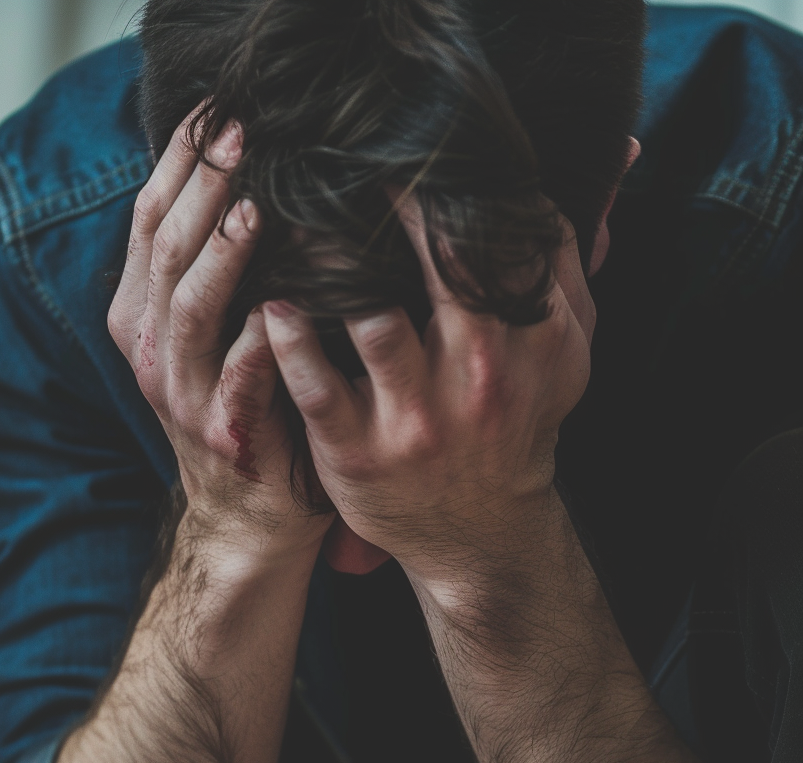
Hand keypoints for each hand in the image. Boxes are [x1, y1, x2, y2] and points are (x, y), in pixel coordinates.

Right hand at [108, 112, 332, 553]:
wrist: (246, 516)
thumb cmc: (242, 411)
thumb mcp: (209, 340)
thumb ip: (212, 274)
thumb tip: (246, 182)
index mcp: (142, 318)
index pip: (147, 222)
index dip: (175, 163)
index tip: (212, 109)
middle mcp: (151, 351)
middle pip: (164, 251)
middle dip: (200, 186)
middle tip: (239, 130)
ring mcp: (182, 394)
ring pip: (189, 307)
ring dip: (221, 253)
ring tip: (253, 204)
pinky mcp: (224, 432)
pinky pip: (240, 376)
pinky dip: (260, 338)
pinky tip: (283, 302)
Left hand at [263, 198, 593, 585]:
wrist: (481, 532)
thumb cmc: (516, 426)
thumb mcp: (566, 358)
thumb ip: (567, 274)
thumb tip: (557, 186)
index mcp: (535, 341)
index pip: (503, 239)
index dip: (456, 185)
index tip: (409, 151)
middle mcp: (481, 376)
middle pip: (441, 263)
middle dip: (393, 203)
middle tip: (346, 164)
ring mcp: (417, 417)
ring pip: (369, 317)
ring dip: (329, 261)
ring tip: (295, 220)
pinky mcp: (359, 451)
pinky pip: (315, 383)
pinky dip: (289, 337)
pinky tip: (273, 299)